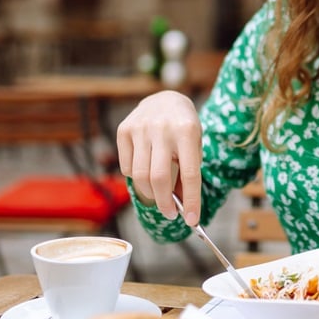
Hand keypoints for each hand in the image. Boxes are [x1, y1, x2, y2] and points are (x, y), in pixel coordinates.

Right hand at [115, 90, 202, 224]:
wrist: (165, 99)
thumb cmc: (184, 129)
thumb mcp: (194, 146)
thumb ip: (188, 173)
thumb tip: (181, 207)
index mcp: (187, 131)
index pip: (190, 174)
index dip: (191, 200)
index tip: (192, 220)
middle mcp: (162, 128)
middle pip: (159, 178)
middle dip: (165, 203)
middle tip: (170, 213)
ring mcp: (140, 128)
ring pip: (140, 176)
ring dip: (150, 194)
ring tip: (159, 195)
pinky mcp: (124, 129)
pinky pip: (127, 167)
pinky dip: (137, 177)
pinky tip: (146, 170)